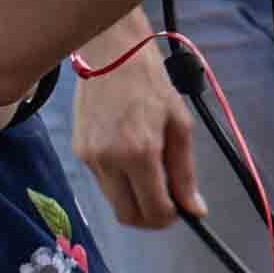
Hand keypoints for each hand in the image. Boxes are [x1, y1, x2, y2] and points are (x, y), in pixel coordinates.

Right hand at [69, 20, 201, 231]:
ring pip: (114, 202)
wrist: (111, 54)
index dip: (171, 217)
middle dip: (151, 218)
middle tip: (167, 201)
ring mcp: (89, 158)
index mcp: (140, 154)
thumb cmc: (152, 84)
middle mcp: (109, 162)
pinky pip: (103, 182)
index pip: (154, 211)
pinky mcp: (78, 152)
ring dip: (135, 200)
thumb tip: (195, 210)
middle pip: (128, 217)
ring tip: (151, 173)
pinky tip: (131, 158)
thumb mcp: (180, 125)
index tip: (181, 208)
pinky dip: (120, 182)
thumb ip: (185, 172)